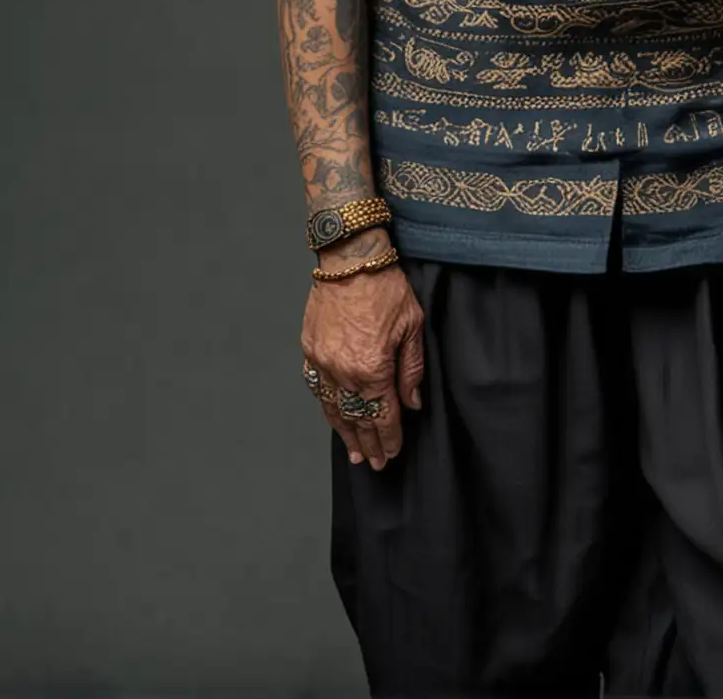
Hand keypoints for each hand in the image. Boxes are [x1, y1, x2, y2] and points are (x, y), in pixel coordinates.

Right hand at [301, 240, 424, 470]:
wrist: (350, 258)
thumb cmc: (386, 287)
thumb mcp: (412, 326)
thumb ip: (411, 369)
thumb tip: (412, 403)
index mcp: (373, 368)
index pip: (383, 415)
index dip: (389, 438)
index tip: (392, 454)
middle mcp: (344, 372)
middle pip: (358, 418)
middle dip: (368, 443)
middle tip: (374, 463)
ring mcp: (323, 362)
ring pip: (334, 408)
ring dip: (345, 432)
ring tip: (354, 452)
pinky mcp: (310, 350)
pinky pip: (318, 388)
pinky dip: (327, 407)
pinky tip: (334, 417)